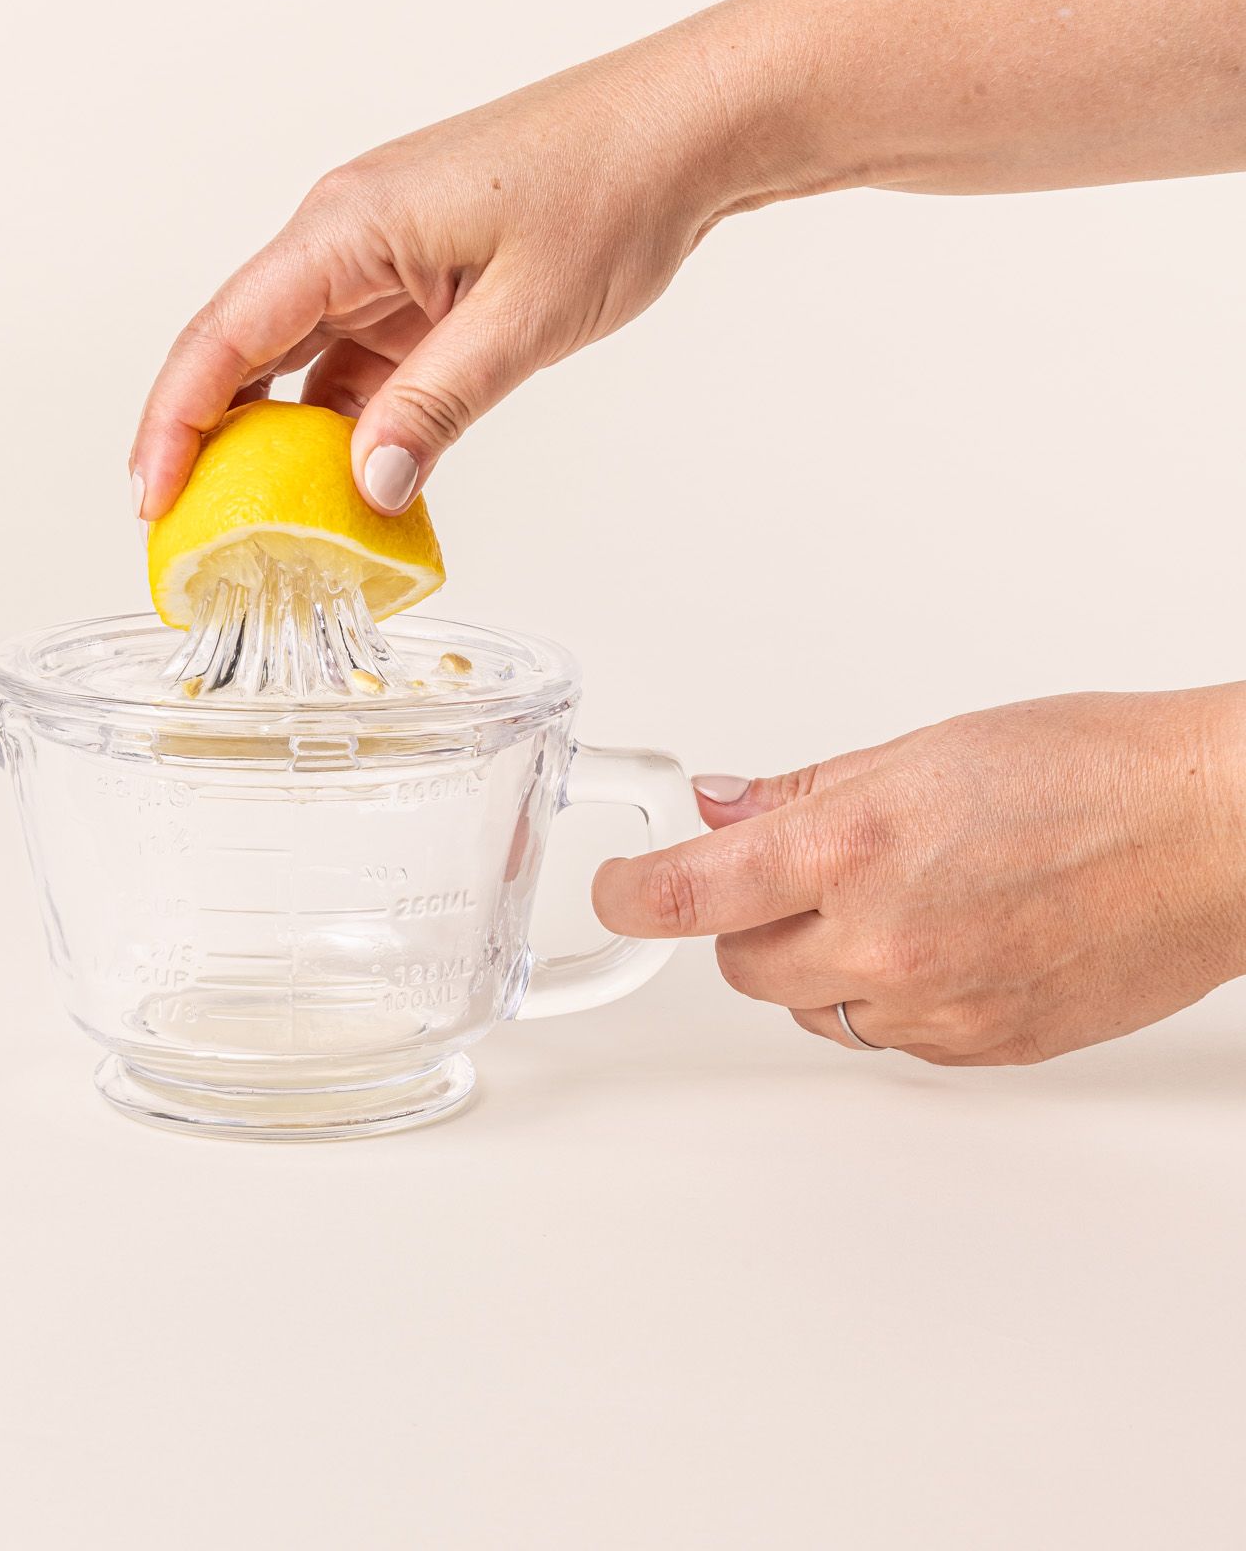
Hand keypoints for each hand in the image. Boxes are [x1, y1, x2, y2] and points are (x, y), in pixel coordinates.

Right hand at [129, 21, 790, 517]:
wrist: (684, 130)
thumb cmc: (610, 191)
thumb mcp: (522, 320)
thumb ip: (436, 409)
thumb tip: (367, 491)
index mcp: (347, 227)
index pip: (224, 334)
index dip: (173, 422)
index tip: (150, 497)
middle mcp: (343, 237)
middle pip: (238, 348)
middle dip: (203, 440)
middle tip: (185, 530)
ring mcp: (377, 259)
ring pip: (294, 361)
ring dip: (276, 440)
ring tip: (256, 525)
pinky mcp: (414, 281)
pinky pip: (352, 361)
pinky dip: (343, 423)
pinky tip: (347, 483)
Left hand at [591, 687, 1245, 1063]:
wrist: (1216, 835)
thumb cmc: (1093, 771)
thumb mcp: (924, 751)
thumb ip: (805, 793)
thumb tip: (721, 809)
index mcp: (853, 846)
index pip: (688, 894)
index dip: (630, 896)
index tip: (615, 892)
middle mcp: (884, 939)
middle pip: (740, 966)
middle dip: (746, 922)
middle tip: (795, 876)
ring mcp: (935, 1006)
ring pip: (812, 1010)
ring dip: (818, 966)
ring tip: (894, 902)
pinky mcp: (983, 1049)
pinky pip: (888, 1038)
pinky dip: (888, 998)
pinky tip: (943, 941)